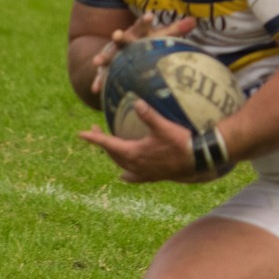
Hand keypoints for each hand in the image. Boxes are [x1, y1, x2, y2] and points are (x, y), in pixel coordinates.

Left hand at [78, 101, 215, 183]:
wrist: (198, 161)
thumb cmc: (181, 143)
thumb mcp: (164, 127)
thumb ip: (149, 115)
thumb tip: (136, 102)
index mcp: (134, 153)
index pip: (108, 145)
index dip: (94, 138)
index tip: (80, 134)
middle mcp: (135, 165)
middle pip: (112, 154)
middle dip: (102, 143)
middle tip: (95, 131)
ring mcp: (144, 173)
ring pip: (121, 164)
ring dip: (112, 155)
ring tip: (108, 148)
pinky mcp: (153, 176)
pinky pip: (134, 176)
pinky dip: (126, 174)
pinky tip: (124, 175)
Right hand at [86, 12, 196, 95]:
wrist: (123, 50)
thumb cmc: (147, 44)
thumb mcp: (160, 36)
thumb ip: (175, 30)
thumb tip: (194, 20)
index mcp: (138, 33)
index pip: (142, 26)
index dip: (146, 21)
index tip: (150, 16)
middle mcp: (124, 42)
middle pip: (122, 39)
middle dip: (120, 37)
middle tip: (117, 34)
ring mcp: (113, 54)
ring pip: (107, 55)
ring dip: (103, 57)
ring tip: (97, 61)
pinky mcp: (106, 68)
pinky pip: (101, 75)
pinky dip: (98, 81)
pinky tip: (96, 89)